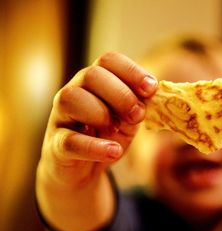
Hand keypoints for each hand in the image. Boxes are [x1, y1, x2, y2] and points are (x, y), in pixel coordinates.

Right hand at [39, 52, 157, 186]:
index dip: (132, 71)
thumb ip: (141, 104)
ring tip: (116, 130)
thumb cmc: (107, 135)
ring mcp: (61, 117)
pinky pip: (69, 141)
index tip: (151, 89)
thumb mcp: (129, 118)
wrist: (82, 170)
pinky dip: (94, 146)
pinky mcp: (56, 146)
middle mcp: (74, 92)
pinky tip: (114, 151)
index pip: (109, 60)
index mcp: (95, 81)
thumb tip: (156, 93)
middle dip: (121, 94)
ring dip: (101, 113)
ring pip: (72, 99)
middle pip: (92, 75)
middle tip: (138, 115)